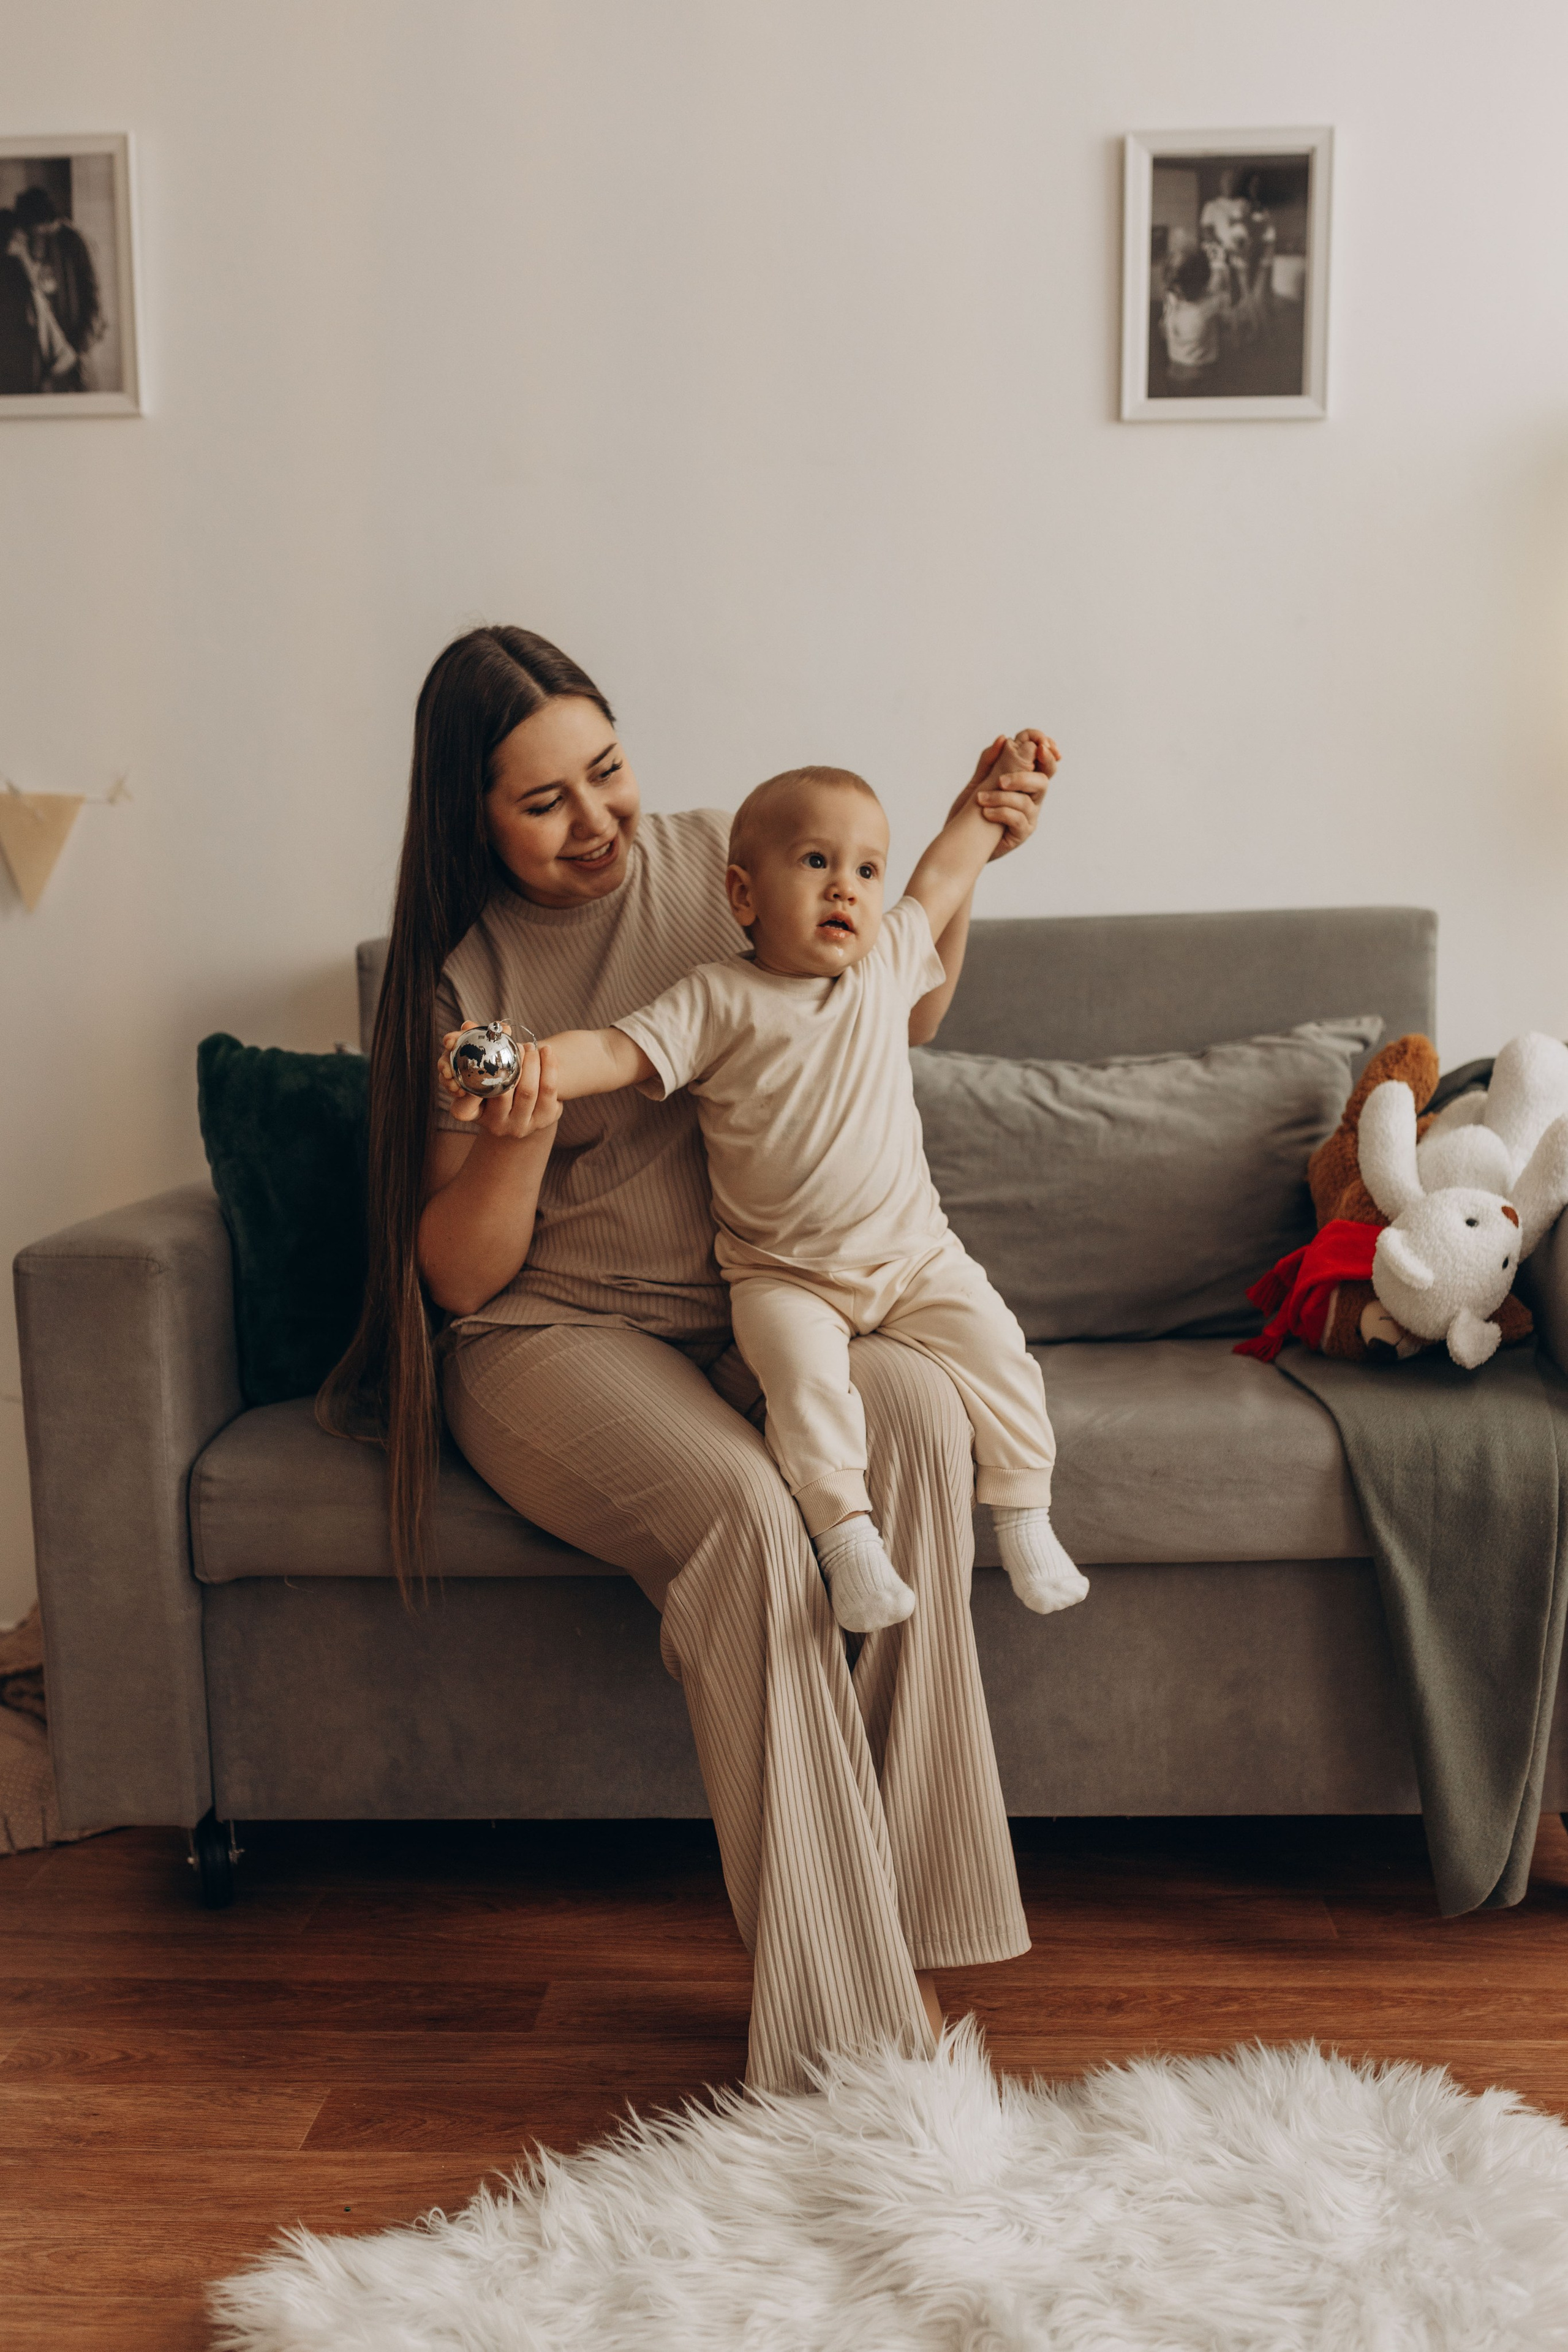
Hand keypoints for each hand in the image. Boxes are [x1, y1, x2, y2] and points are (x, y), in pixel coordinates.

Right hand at [437, 1022, 561, 1142]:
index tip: (484, 1058)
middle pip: (502, 1092)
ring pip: (527, 1091)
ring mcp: (520, 1126)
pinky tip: (546, 1051)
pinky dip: (549, 1066)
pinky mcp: (544, 1120)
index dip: (471, 1086)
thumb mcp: (480, 1073)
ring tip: (530, 1047)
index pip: (462, 1108)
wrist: (523, 1108)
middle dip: (512, 1063)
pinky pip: (549, 1091)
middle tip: (517, 1046)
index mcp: (470, 1114)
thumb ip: (474, 1051)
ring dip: (531, 1062)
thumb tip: (468, 1025)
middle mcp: (494, 1125)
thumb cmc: (494, 1083)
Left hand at [947, 730, 1059, 861]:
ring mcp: (1028, 816)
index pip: (1043, 760)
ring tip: (980, 799)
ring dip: (1002, 797)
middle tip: (1000, 781)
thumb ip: (990, 760)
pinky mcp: (1021, 833)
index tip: (1040, 744)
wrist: (959, 841)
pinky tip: (985, 813)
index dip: (1046, 749)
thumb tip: (1003, 737)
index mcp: (1025, 781)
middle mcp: (1031, 797)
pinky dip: (1000, 812)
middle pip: (1043, 780)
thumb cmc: (971, 811)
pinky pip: (1018, 819)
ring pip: (1028, 801)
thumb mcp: (978, 781)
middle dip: (1023, 777)